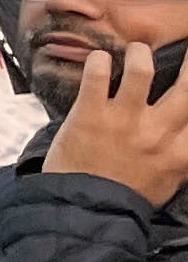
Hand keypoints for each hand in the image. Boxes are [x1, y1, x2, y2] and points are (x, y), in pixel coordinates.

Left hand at [44, 42, 187, 206]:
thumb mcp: (170, 178)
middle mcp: (159, 133)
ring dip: (140, 53)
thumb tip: (187, 138)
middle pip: (187, 88)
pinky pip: (97, 75)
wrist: (85, 210)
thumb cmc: (128, 194)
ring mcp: (124, 121)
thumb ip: (184, 156)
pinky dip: (98, 60)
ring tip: (137, 50)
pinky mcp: (90, 114)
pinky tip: (99, 59)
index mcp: (181, 153)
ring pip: (141, 70)